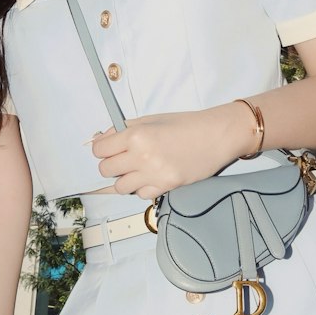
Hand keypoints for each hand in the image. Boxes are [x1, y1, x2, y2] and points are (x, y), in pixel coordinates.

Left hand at [91, 104, 252, 198]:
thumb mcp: (151, 119)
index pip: (99, 150)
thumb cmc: (186, 124)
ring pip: (120, 187)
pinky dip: (142, 188)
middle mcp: (141, 156)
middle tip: (122, 160)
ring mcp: (153, 174)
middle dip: (110, 165)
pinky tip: (151, 177)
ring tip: (135, 170)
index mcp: (136, 135)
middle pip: (105, 170)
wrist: (216, 136)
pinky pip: (140, 194)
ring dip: (124, 179)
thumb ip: (124, 129)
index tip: (107, 149)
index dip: (101, 149)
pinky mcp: (165, 187)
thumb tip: (101, 139)